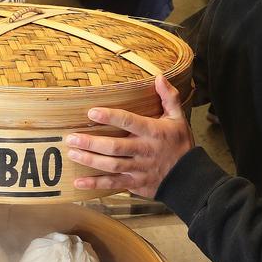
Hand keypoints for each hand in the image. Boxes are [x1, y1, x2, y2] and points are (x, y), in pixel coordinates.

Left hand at [66, 75, 193, 197]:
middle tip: (71, 138)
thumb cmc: (181, 144)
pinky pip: (113, 184)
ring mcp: (139, 169)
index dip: (110, 117)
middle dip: (91, 143)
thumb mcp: (179, 118)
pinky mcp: (135, 183)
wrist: (190, 177)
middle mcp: (144, 150)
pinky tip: (78, 181)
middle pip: (115, 147)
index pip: (130, 121)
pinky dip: (95, 184)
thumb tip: (158, 77)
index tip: (91, 112)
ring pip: (111, 165)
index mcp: (154, 132)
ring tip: (72, 153)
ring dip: (90, 160)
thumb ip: (169, 97)